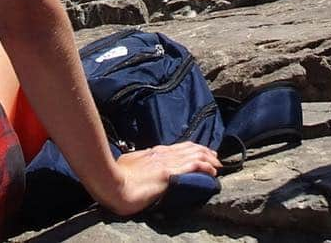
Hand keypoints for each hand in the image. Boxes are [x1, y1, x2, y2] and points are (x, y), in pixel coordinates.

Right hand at [102, 141, 220, 215]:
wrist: (112, 183)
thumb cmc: (116, 176)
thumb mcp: (129, 165)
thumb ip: (139, 163)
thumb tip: (140, 165)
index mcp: (154, 152)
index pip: (179, 147)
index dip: (192, 149)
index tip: (202, 152)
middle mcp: (163, 153)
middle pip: (190, 148)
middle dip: (204, 151)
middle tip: (215, 157)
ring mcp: (167, 162)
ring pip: (195, 155)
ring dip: (209, 159)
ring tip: (218, 164)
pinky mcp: (169, 173)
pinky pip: (193, 166)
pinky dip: (206, 167)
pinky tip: (213, 171)